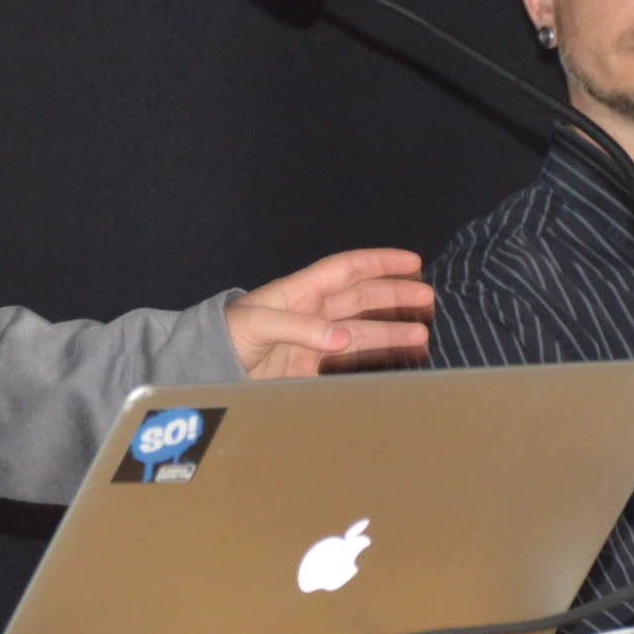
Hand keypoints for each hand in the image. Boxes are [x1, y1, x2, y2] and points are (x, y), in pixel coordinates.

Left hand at [226, 248, 433, 377]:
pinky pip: (349, 360)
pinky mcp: (309, 369)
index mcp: (299, 292)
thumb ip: (301, 329)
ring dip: (390, 329)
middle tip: (427, 298)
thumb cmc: (225, 337)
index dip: (379, 263)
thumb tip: (342, 341)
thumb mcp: (257, 325)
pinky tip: (391, 360)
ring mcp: (312, 341)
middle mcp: (312, 313)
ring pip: (360, 330)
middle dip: (394, 296)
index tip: (412, 261)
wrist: (205, 371)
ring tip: (421, 332)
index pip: (347, 270)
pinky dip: (372, 358)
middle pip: (361, 298)